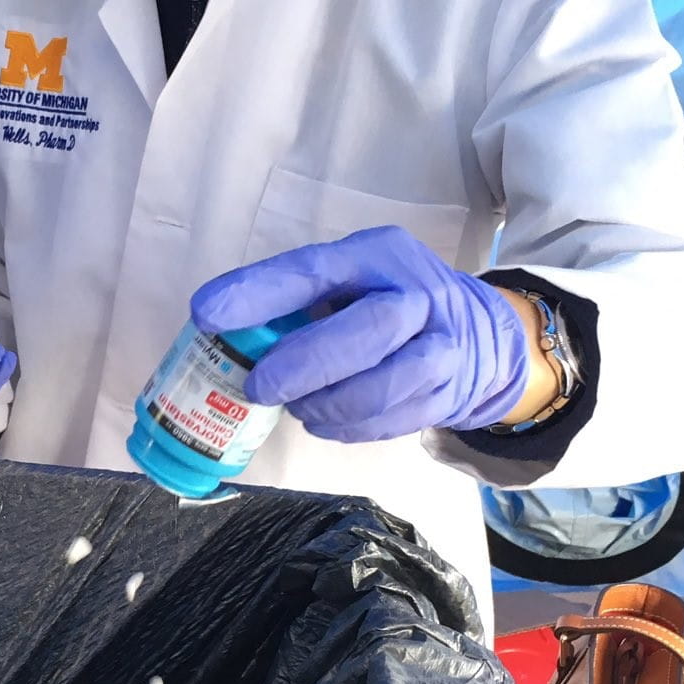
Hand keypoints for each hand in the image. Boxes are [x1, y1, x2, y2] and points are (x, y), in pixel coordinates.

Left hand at [191, 225, 531, 442]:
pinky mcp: (446, 392)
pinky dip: (349, 428)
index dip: (259, 291)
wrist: (477, 335)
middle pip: (369, 329)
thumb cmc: (385, 303)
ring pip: (387, 384)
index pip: (315, 269)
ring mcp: (441, 346)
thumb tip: (222, 333)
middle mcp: (418, 294)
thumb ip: (299, 299)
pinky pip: (394, 420)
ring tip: (296, 406)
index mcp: (378, 255)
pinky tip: (323, 421)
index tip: (206, 313)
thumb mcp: (349, 280)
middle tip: (259, 386)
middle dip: (306, 363)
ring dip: (328, 403)